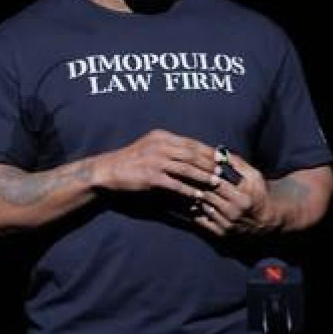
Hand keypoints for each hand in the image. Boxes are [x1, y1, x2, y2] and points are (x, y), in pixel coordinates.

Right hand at [95, 129, 217, 199]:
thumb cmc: (130, 161)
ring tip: (217, 183)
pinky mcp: (152, 177)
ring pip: (188, 169)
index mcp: (161, 137)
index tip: (222, 157)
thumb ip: (168, 147)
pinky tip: (198, 196)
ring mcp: (156, 161)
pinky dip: (189, 190)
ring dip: (204, 177)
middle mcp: (160, 146)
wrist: (107, 172)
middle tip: (224, 171)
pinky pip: (176, 184)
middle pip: (193, 154)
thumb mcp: (149, 146)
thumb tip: (190, 152)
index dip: (208, 150)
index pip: (191, 142)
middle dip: (210, 163)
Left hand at [195, 153, 280, 235]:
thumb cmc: (259, 193)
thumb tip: (218, 152)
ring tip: (191, 186)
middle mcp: (234, 214)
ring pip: (202, 206)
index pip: (216, 184)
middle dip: (198, 184)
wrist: (267, 220)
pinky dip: (196, 210)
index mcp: (242, 198)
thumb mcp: (253, 175)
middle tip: (189, 175)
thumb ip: (236, 163)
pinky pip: (201, 220)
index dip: (207, 174)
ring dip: (195, 196)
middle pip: (207, 195)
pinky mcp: (221, 233)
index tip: (200, 167)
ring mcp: (227, 225)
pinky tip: (195, 201)